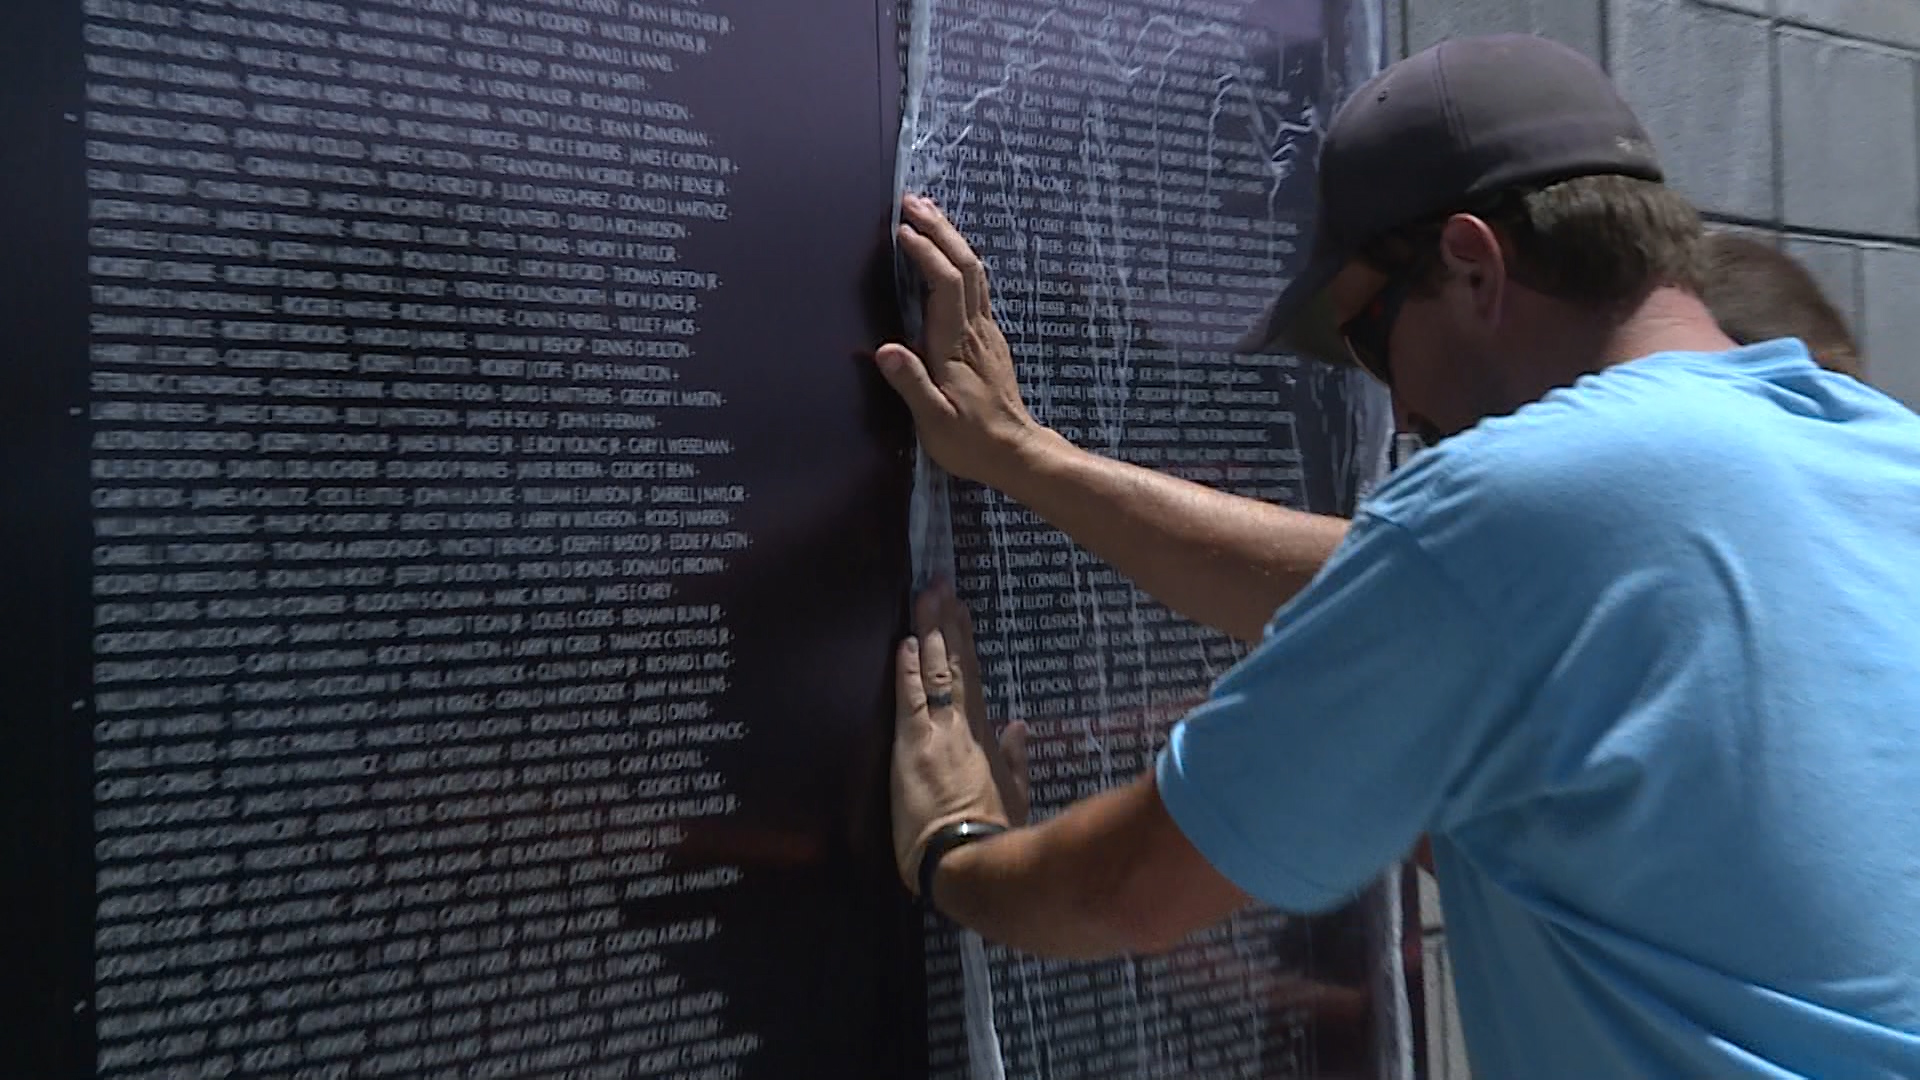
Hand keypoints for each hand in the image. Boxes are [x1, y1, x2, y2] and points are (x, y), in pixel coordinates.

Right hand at [877, 195, 1050, 488]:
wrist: (1016, 452)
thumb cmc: (971, 441)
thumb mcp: (934, 422)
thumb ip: (912, 384)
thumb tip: (887, 350)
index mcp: (956, 346)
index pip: (944, 286)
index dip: (925, 254)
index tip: (901, 231)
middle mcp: (975, 330)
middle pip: (964, 266)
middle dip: (940, 230)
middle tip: (912, 202)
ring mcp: (986, 331)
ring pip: (973, 272)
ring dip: (951, 238)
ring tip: (927, 213)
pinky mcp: (989, 338)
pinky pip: (975, 286)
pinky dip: (957, 260)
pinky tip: (946, 255)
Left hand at [891, 583, 1029, 894]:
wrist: (969, 862)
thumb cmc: (994, 835)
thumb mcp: (1014, 795)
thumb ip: (1016, 758)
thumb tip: (1019, 725)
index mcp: (984, 736)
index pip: (971, 678)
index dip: (963, 641)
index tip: (959, 609)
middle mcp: (961, 726)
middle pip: (951, 664)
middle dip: (944, 622)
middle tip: (939, 584)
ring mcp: (936, 734)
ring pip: (931, 672)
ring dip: (925, 632)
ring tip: (923, 596)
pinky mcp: (911, 748)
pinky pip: (910, 700)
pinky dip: (906, 670)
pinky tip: (903, 642)